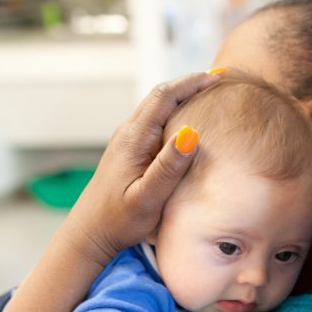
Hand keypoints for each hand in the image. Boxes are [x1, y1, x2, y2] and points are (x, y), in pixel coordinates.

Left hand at [64, 71, 224, 265]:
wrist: (90, 233)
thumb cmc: (119, 221)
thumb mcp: (147, 198)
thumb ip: (168, 168)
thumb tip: (192, 134)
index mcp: (133, 139)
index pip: (164, 97)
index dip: (192, 83)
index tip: (218, 77)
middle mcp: (128, 133)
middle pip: (160, 95)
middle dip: (190, 84)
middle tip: (220, 79)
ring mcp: (127, 141)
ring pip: (157, 107)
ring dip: (183, 96)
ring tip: (210, 92)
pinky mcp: (129, 151)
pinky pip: (154, 121)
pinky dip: (175, 112)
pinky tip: (189, 120)